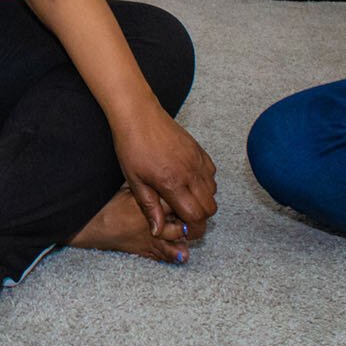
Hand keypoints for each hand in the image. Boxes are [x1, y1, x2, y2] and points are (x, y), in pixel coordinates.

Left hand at [111, 105, 217, 234]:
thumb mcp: (134, 181)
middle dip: (200, 216)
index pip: (196, 216)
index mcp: (172, 183)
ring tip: (182, 196)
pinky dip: (204, 182)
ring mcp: (197, 160)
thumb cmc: (131, 145)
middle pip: (210, 207)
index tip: (184, 230)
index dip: (193, 229)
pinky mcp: (199, 150)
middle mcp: (190, 173)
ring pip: (213, 191)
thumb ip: (149, 207)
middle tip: (183, 215)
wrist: (138, 114)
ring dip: (202, 199)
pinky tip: (186, 179)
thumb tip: (158, 231)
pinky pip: (212, 173)